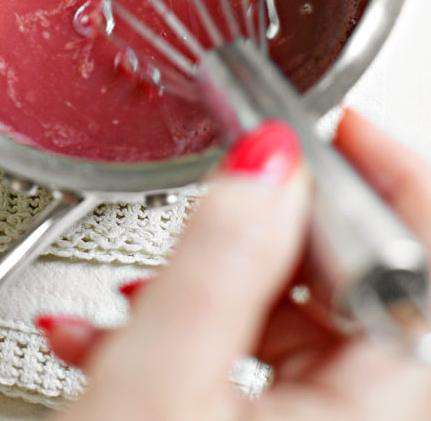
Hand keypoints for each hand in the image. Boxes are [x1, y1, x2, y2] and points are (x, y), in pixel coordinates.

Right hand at [38, 111, 430, 418]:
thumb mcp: (161, 383)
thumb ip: (219, 258)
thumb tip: (268, 158)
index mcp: (378, 411)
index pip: (422, 259)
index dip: (392, 177)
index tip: (341, 123)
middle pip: (357, 287)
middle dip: (272, 236)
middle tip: (222, 196)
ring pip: (300, 331)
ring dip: (213, 292)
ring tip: (129, 295)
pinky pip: (263, 374)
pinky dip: (195, 341)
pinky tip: (114, 338)